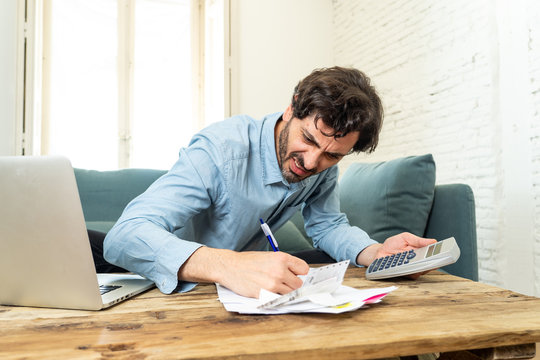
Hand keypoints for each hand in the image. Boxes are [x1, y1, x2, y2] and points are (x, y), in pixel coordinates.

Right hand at [178, 247, 308, 297]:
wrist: (230, 267)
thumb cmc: (247, 261)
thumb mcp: (269, 256)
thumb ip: (283, 264)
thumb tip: (297, 273)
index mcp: (281, 258)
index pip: (304, 269)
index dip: (299, 272)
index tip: (296, 274)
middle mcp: (279, 271)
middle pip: (298, 284)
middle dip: (291, 283)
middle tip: (282, 281)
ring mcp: (272, 284)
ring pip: (289, 293)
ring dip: (283, 291)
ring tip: (272, 285)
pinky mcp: (265, 295)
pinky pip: (278, 299)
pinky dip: (274, 297)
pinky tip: (266, 290)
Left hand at [357, 232, 436, 278]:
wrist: (378, 252)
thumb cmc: (392, 245)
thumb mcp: (405, 237)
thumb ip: (418, 240)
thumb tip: (433, 241)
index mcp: (420, 253)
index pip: (434, 255)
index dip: (441, 255)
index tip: (445, 252)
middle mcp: (418, 263)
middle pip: (430, 264)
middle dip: (434, 262)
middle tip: (436, 258)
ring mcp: (412, 270)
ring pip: (422, 271)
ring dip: (422, 266)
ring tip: (421, 260)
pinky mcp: (405, 275)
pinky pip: (412, 274)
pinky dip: (412, 270)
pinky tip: (409, 265)